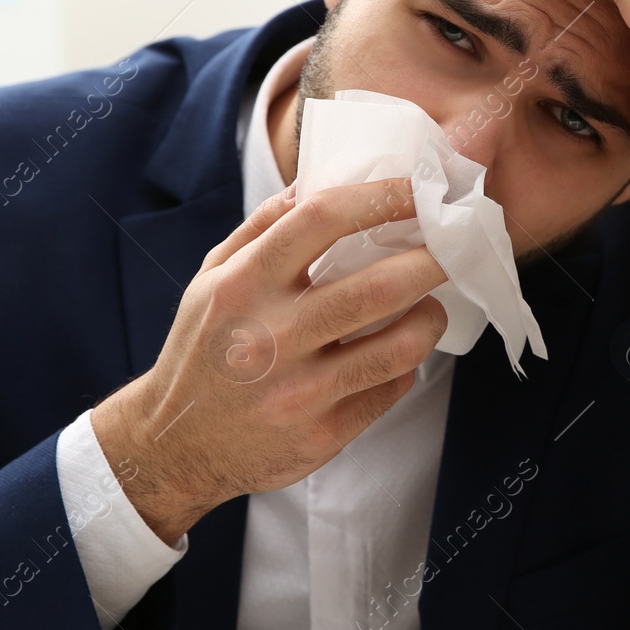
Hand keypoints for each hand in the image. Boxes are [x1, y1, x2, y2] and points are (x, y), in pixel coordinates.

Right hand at [92, 177, 448, 543]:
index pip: (322, 220)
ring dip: (431, 317)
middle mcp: (270, 336)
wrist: (177, 446)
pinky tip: (397, 350)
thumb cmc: (203, 349)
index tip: (418, 191)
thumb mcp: (213, 278)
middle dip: (432, 259)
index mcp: (243, 285)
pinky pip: (389, 389)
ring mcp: (298, 391)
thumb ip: (262, 228)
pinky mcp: (322, 435)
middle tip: (452, 246)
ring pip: (399, 346)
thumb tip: (316, 182)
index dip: (382, 197)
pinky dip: (404, 364)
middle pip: (378, 286)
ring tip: (431, 303)